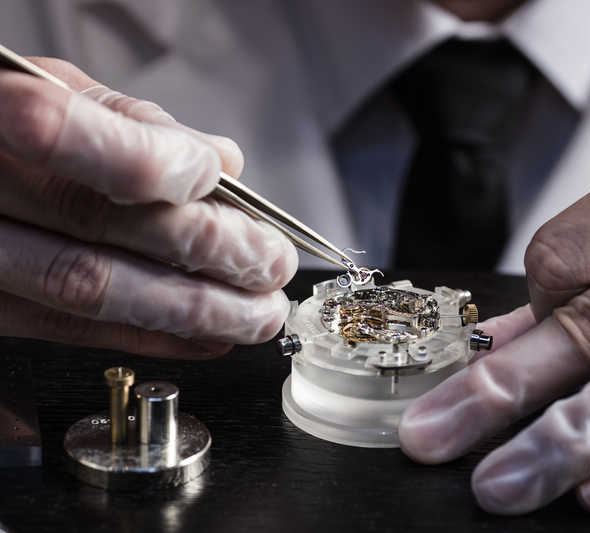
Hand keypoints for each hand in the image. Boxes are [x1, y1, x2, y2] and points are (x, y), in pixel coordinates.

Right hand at [0, 58, 296, 357]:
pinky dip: (152, 335)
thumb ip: (131, 122)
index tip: (218, 177)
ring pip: (90, 291)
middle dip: (208, 249)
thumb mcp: (44, 88)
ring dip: (195, 309)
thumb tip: (222, 162)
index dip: (159, 162)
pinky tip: (208, 335)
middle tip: (271, 262)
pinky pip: (72, 330)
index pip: (67, 133)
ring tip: (258, 312)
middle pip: (99, 226)